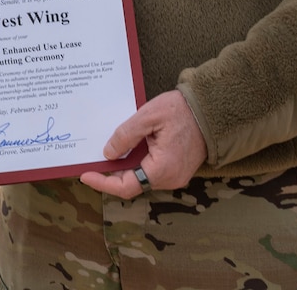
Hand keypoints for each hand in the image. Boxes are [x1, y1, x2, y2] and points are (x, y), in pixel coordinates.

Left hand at [78, 90, 206, 198]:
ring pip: (141, 177)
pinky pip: (151, 170)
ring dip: (123, 167)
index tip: (85, 175)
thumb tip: (108, 154)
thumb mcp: (148, 117)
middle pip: (133, 183)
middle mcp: (170, 179)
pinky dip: (135, 162)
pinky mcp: (177, 169)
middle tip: (90, 161)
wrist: (211, 110)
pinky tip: (124, 149)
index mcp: (163, 169)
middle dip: (111, 174)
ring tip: (104, 153)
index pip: (127, 187)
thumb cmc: (182, 110)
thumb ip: (126, 136)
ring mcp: (175, 175)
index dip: (103, 183)